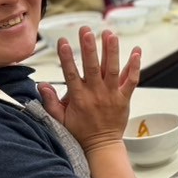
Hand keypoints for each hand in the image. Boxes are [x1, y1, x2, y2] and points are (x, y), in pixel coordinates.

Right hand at [38, 27, 141, 152]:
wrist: (101, 146)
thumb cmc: (80, 132)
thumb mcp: (60, 119)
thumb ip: (51, 102)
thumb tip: (41, 84)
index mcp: (79, 98)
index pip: (71, 73)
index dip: (66, 57)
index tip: (63, 41)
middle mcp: (96, 94)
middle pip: (92, 67)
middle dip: (89, 47)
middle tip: (86, 31)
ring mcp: (111, 95)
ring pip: (112, 69)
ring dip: (111, 51)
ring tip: (109, 34)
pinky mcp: (124, 98)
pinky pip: (131, 81)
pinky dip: (134, 66)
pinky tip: (136, 52)